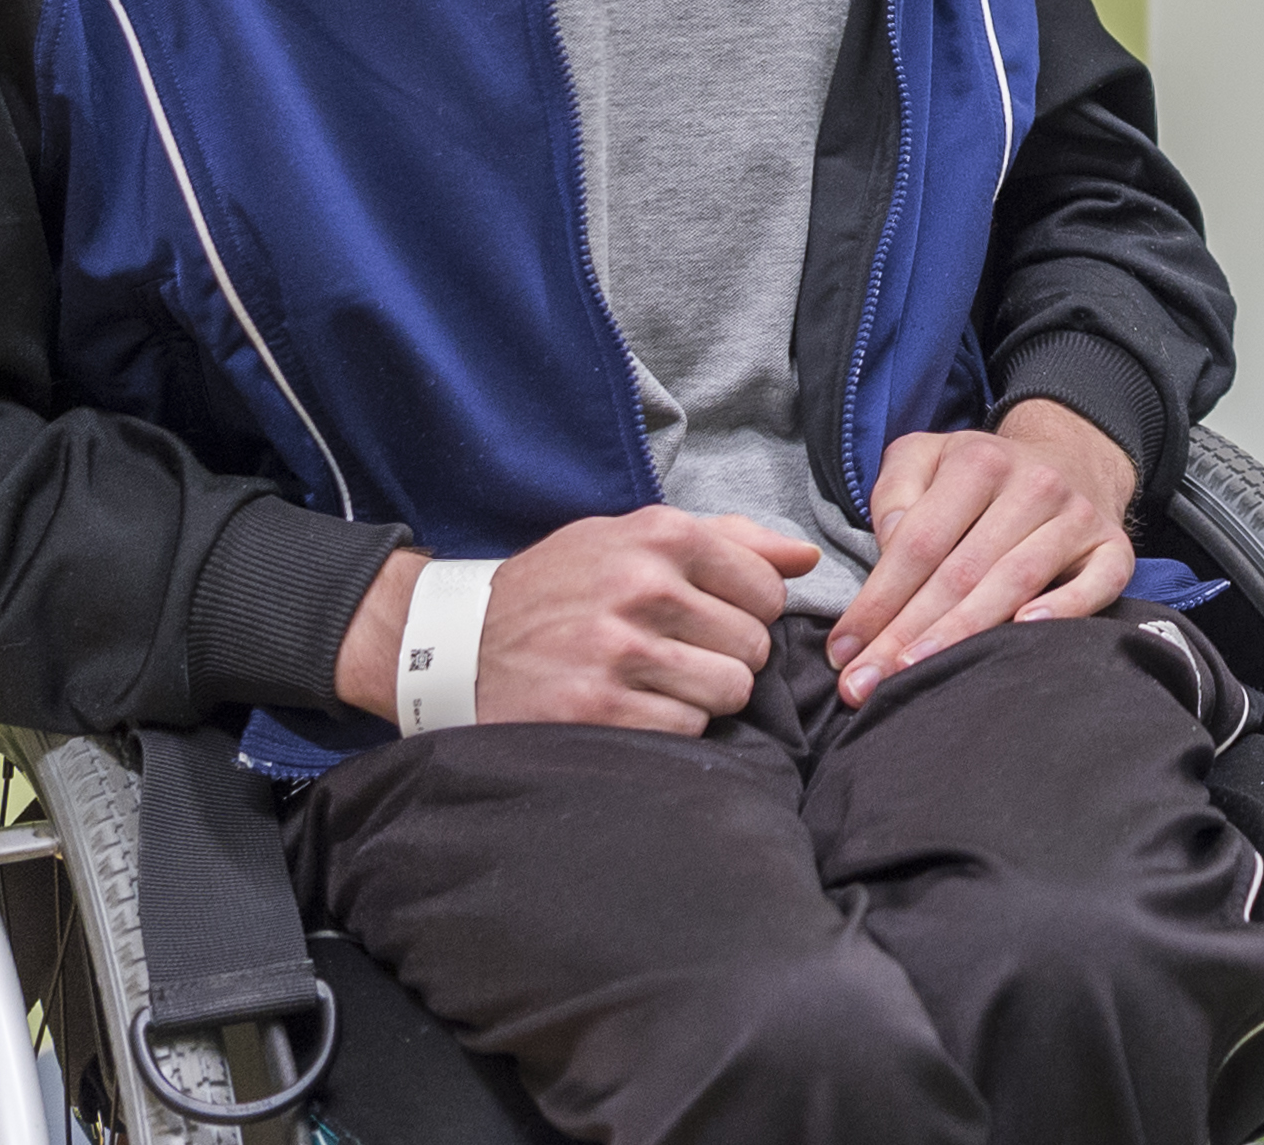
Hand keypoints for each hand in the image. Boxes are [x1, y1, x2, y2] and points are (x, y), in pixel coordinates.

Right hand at [334, 506, 822, 734]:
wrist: (456, 643)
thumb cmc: (560, 588)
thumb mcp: (631, 539)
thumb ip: (729, 540)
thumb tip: (807, 557)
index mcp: (660, 535)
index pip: (769, 589)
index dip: (748, 612)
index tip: (711, 619)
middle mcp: (643, 588)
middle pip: (753, 645)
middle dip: (728, 657)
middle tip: (680, 656)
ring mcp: (619, 652)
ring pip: (729, 691)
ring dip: (704, 697)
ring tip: (659, 684)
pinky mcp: (598, 710)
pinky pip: (687, 729)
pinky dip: (670, 726)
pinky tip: (633, 709)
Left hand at [823, 399, 1139, 702]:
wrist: (1072, 459)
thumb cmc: (983, 478)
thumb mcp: (927, 457)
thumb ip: (895, 490)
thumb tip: (890, 542)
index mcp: (979, 462)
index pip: (919, 542)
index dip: (878, 600)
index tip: (842, 650)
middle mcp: (1034, 485)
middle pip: (961, 572)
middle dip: (906, 635)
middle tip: (864, 684)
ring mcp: (1077, 518)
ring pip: (1015, 582)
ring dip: (960, 636)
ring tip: (914, 678)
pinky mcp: (1114, 549)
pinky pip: (1094, 584)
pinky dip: (1063, 610)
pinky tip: (1022, 633)